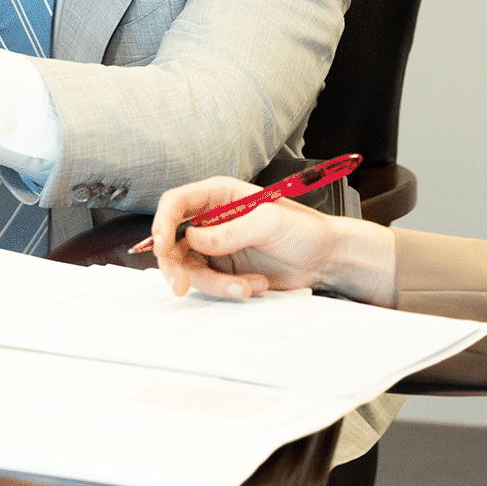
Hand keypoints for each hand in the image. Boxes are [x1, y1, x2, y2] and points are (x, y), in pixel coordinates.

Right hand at [148, 177, 342, 300]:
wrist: (325, 259)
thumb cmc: (304, 229)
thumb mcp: (269, 222)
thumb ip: (229, 231)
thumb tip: (192, 238)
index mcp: (219, 195)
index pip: (176, 203)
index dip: (162, 223)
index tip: (162, 246)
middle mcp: (211, 220)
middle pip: (172, 240)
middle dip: (175, 265)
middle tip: (181, 283)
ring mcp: (216, 247)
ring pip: (189, 268)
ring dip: (214, 283)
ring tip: (246, 286)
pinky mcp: (224, 270)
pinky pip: (210, 284)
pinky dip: (228, 290)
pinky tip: (253, 286)